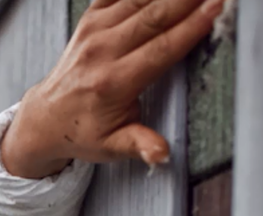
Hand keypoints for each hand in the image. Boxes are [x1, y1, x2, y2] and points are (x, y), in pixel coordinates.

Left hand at [1, 0, 224, 178]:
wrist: (45, 118)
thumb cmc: (82, 132)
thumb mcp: (111, 147)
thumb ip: (139, 145)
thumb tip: (161, 153)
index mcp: (112, 82)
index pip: (161, 48)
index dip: (192, 26)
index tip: (217, 8)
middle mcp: (101, 51)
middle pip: (154, 15)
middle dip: (188, 0)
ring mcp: (93, 31)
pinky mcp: (90, 19)